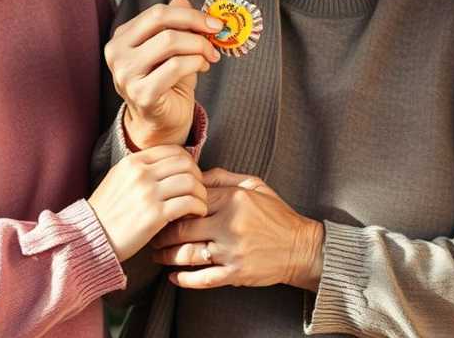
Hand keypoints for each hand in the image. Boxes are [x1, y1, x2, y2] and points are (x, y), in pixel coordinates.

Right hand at [89, 145, 207, 261]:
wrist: (91, 236)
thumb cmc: (107, 211)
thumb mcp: (119, 179)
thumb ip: (141, 169)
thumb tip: (170, 165)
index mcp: (133, 161)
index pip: (174, 150)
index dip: (189, 162)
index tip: (191, 176)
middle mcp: (141, 173)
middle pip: (186, 164)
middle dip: (199, 177)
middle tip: (199, 191)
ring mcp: (148, 193)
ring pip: (190, 182)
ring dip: (201, 193)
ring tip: (199, 204)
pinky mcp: (155, 215)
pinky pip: (188, 203)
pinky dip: (198, 208)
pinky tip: (196, 215)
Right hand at [105, 0, 222, 146]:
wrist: (161, 122)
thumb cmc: (166, 82)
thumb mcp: (172, 48)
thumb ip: (175, 23)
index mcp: (121, 38)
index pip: (156, 12)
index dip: (188, 13)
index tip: (213, 21)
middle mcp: (117, 54)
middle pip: (161, 21)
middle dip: (195, 24)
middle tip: (216, 32)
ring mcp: (126, 75)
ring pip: (170, 42)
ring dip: (199, 46)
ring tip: (209, 56)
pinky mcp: (141, 94)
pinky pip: (176, 67)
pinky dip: (196, 63)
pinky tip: (202, 68)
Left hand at [150, 168, 323, 289]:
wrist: (301, 248)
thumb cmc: (276, 215)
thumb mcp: (254, 185)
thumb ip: (222, 177)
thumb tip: (192, 174)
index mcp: (233, 199)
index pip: (191, 200)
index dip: (172, 205)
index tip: (161, 208)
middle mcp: (230, 225)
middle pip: (183, 229)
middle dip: (162, 233)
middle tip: (152, 234)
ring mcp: (232, 251)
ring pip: (188, 254)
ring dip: (167, 256)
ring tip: (157, 254)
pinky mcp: (236, 273)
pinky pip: (203, 278)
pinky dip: (185, 279)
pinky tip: (173, 277)